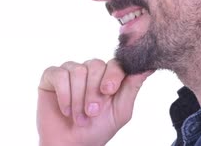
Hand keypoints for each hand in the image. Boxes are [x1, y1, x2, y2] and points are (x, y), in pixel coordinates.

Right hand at [37, 58, 152, 145]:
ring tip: (78, 117)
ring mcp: (70, 70)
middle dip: (93, 92)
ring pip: (77, 71)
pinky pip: (59, 74)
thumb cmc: (97, 129)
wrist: (70, 145)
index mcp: (108, 75)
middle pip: (95, 65)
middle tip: (92, 113)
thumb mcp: (120, 110)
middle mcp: (89, 70)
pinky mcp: (52, 76)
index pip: (115, 62)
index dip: (112, 75)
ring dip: (78, 99)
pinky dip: (64, 94)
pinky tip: (65, 110)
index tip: (108, 91)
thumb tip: (148, 65)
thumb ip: (132, 86)